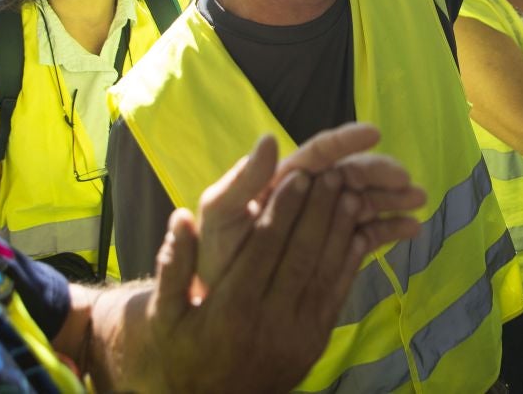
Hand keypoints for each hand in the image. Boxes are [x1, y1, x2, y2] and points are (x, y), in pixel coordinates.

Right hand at [141, 168, 371, 393]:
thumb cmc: (181, 348)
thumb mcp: (163, 313)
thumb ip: (172, 265)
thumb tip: (180, 217)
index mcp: (230, 307)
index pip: (264, 247)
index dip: (284, 209)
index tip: (298, 175)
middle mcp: (267, 320)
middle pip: (300, 254)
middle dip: (319, 211)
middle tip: (333, 173)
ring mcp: (296, 334)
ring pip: (324, 272)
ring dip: (341, 231)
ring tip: (353, 193)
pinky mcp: (315, 342)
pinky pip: (336, 296)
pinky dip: (350, 263)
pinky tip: (359, 232)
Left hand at [196, 125, 423, 289]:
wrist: (220, 305)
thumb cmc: (214, 257)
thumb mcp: (220, 217)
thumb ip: (241, 181)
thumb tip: (268, 138)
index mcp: (282, 181)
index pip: (319, 153)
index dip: (346, 139)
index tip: (375, 133)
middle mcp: (307, 195)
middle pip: (349, 174)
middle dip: (380, 173)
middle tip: (407, 180)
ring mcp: (322, 221)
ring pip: (363, 200)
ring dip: (392, 198)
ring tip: (419, 201)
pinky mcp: (332, 246)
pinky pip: (365, 231)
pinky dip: (389, 228)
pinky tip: (411, 230)